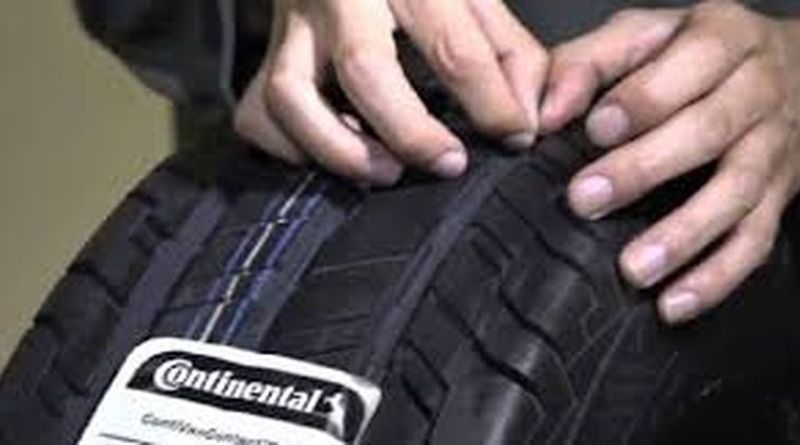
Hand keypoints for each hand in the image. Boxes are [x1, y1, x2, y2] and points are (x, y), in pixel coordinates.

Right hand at [235, 0, 546, 184]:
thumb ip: (510, 54)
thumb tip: (525, 122)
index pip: (454, 46)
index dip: (490, 103)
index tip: (512, 138)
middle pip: (364, 69)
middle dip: (411, 131)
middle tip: (447, 164)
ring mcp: (291, 28)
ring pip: (290, 96)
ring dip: (339, 149)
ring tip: (383, 172)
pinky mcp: (264, 58)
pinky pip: (257, 115)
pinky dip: (290, 149)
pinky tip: (329, 154)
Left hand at [540, 1, 799, 323]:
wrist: (790, 68)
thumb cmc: (691, 55)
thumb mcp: (641, 37)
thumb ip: (586, 64)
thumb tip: (545, 114)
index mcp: (725, 37)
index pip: (693, 63)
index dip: (643, 100)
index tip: (595, 130)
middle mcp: (759, 90)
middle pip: (710, 131)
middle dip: (645, 168)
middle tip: (586, 200)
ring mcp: (774, 148)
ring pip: (736, 194)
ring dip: (683, 236)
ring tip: (633, 269)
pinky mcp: (778, 197)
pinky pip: (754, 241)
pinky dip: (716, 278)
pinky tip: (674, 304)